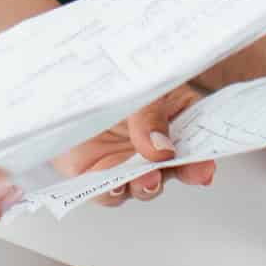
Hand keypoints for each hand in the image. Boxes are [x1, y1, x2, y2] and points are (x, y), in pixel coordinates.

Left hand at [51, 85, 220, 207]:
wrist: (60, 78)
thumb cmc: (105, 74)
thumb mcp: (137, 85)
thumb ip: (149, 115)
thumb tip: (160, 148)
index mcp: (173, 114)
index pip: (198, 138)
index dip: (204, 156)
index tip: (205, 167)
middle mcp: (154, 144)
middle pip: (177, 168)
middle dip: (181, 173)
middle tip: (178, 170)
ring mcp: (127, 161)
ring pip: (146, 185)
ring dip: (148, 186)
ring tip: (144, 179)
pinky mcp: (97, 174)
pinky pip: (108, 191)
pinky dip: (112, 191)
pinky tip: (112, 186)